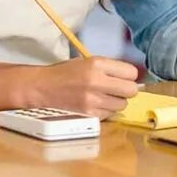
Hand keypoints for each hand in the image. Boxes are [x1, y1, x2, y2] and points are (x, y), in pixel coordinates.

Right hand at [22, 57, 139, 119]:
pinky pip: (110, 114)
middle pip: (131, 90)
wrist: (43, 87)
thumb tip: (134, 77)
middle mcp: (97, 82)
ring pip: (122, 105)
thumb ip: (110, 68)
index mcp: (97, 64)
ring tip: (104, 96)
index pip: (131, 72)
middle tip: (117, 88)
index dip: (129, 75)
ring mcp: (93, 100)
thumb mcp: (88, 62)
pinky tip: (96, 104)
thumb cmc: (67, 72)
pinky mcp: (89, 115)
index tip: (123, 76)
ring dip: (117, 101)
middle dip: (127, 89)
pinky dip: (106, 110)